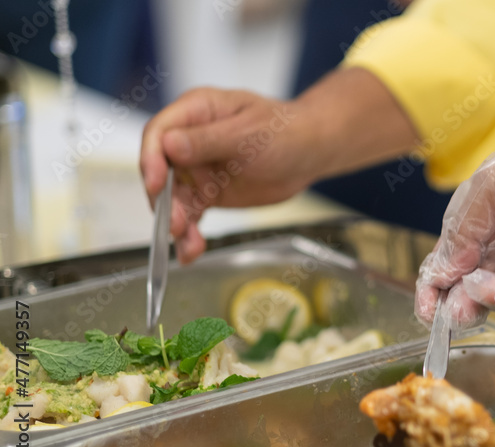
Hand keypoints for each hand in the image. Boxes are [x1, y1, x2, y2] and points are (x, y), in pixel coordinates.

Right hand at [139, 88, 316, 262]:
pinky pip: (191, 214)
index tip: (155, 183)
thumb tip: (169, 145)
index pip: (159, 133)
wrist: (310, 152)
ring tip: (188, 244)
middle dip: (164, 200)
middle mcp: (189, 140)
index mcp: (196, 112)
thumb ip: (209, 140)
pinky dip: (190, 234)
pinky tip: (190, 252)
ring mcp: (197, 168)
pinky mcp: (207, 192)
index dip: (151, 159)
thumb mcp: (249, 132)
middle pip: (160, 171)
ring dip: (176, 222)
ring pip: (174, 198)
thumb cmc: (285, 131)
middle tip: (174, 224)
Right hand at [415, 91, 494, 328]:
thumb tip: (441, 272)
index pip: (447, 269)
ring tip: (483, 288)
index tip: (426, 309)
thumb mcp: (491, 185)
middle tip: (454, 311)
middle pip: (473, 291)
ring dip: (493, 299)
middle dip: (460, 306)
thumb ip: (465, 228)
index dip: (433, 292)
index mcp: (478, 229)